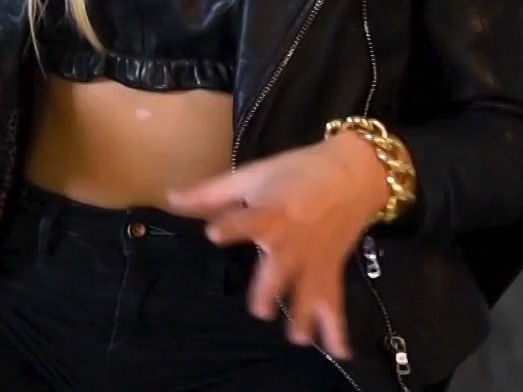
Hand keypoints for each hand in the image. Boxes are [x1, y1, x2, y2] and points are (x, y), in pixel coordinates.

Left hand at [165, 136, 388, 357]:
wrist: (352, 173)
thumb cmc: (296, 171)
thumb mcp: (252, 176)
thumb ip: (210, 194)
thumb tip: (170, 199)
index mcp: (270, 213)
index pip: (248, 219)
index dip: (232, 226)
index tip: (215, 233)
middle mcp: (292, 241)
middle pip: (280, 266)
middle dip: (271, 287)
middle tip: (261, 311)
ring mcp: (313, 259)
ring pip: (309, 290)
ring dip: (304, 314)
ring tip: (298, 338)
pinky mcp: (330, 270)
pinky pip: (334, 301)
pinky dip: (337, 328)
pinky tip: (338, 352)